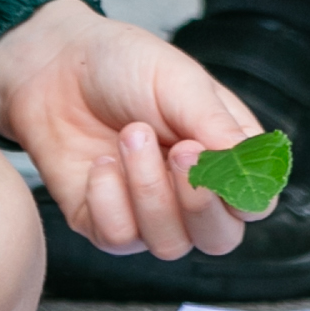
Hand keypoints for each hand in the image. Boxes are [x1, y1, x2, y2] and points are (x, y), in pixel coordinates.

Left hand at [0, 0, 268, 261]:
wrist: (53, 66)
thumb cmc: (123, 65)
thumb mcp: (180, 81)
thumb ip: (218, 126)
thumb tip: (251, 171)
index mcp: (225, 154)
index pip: (256, 202)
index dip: (241, 192)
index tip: (208, 151)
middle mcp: (192, 192)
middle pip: (220, 239)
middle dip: (198, 202)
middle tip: (178, 150)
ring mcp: (150, 213)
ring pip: (170, 244)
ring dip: (148, 190)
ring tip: (129, 135)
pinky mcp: (106, 224)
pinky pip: (120, 239)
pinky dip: (109, 198)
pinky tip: (100, 162)